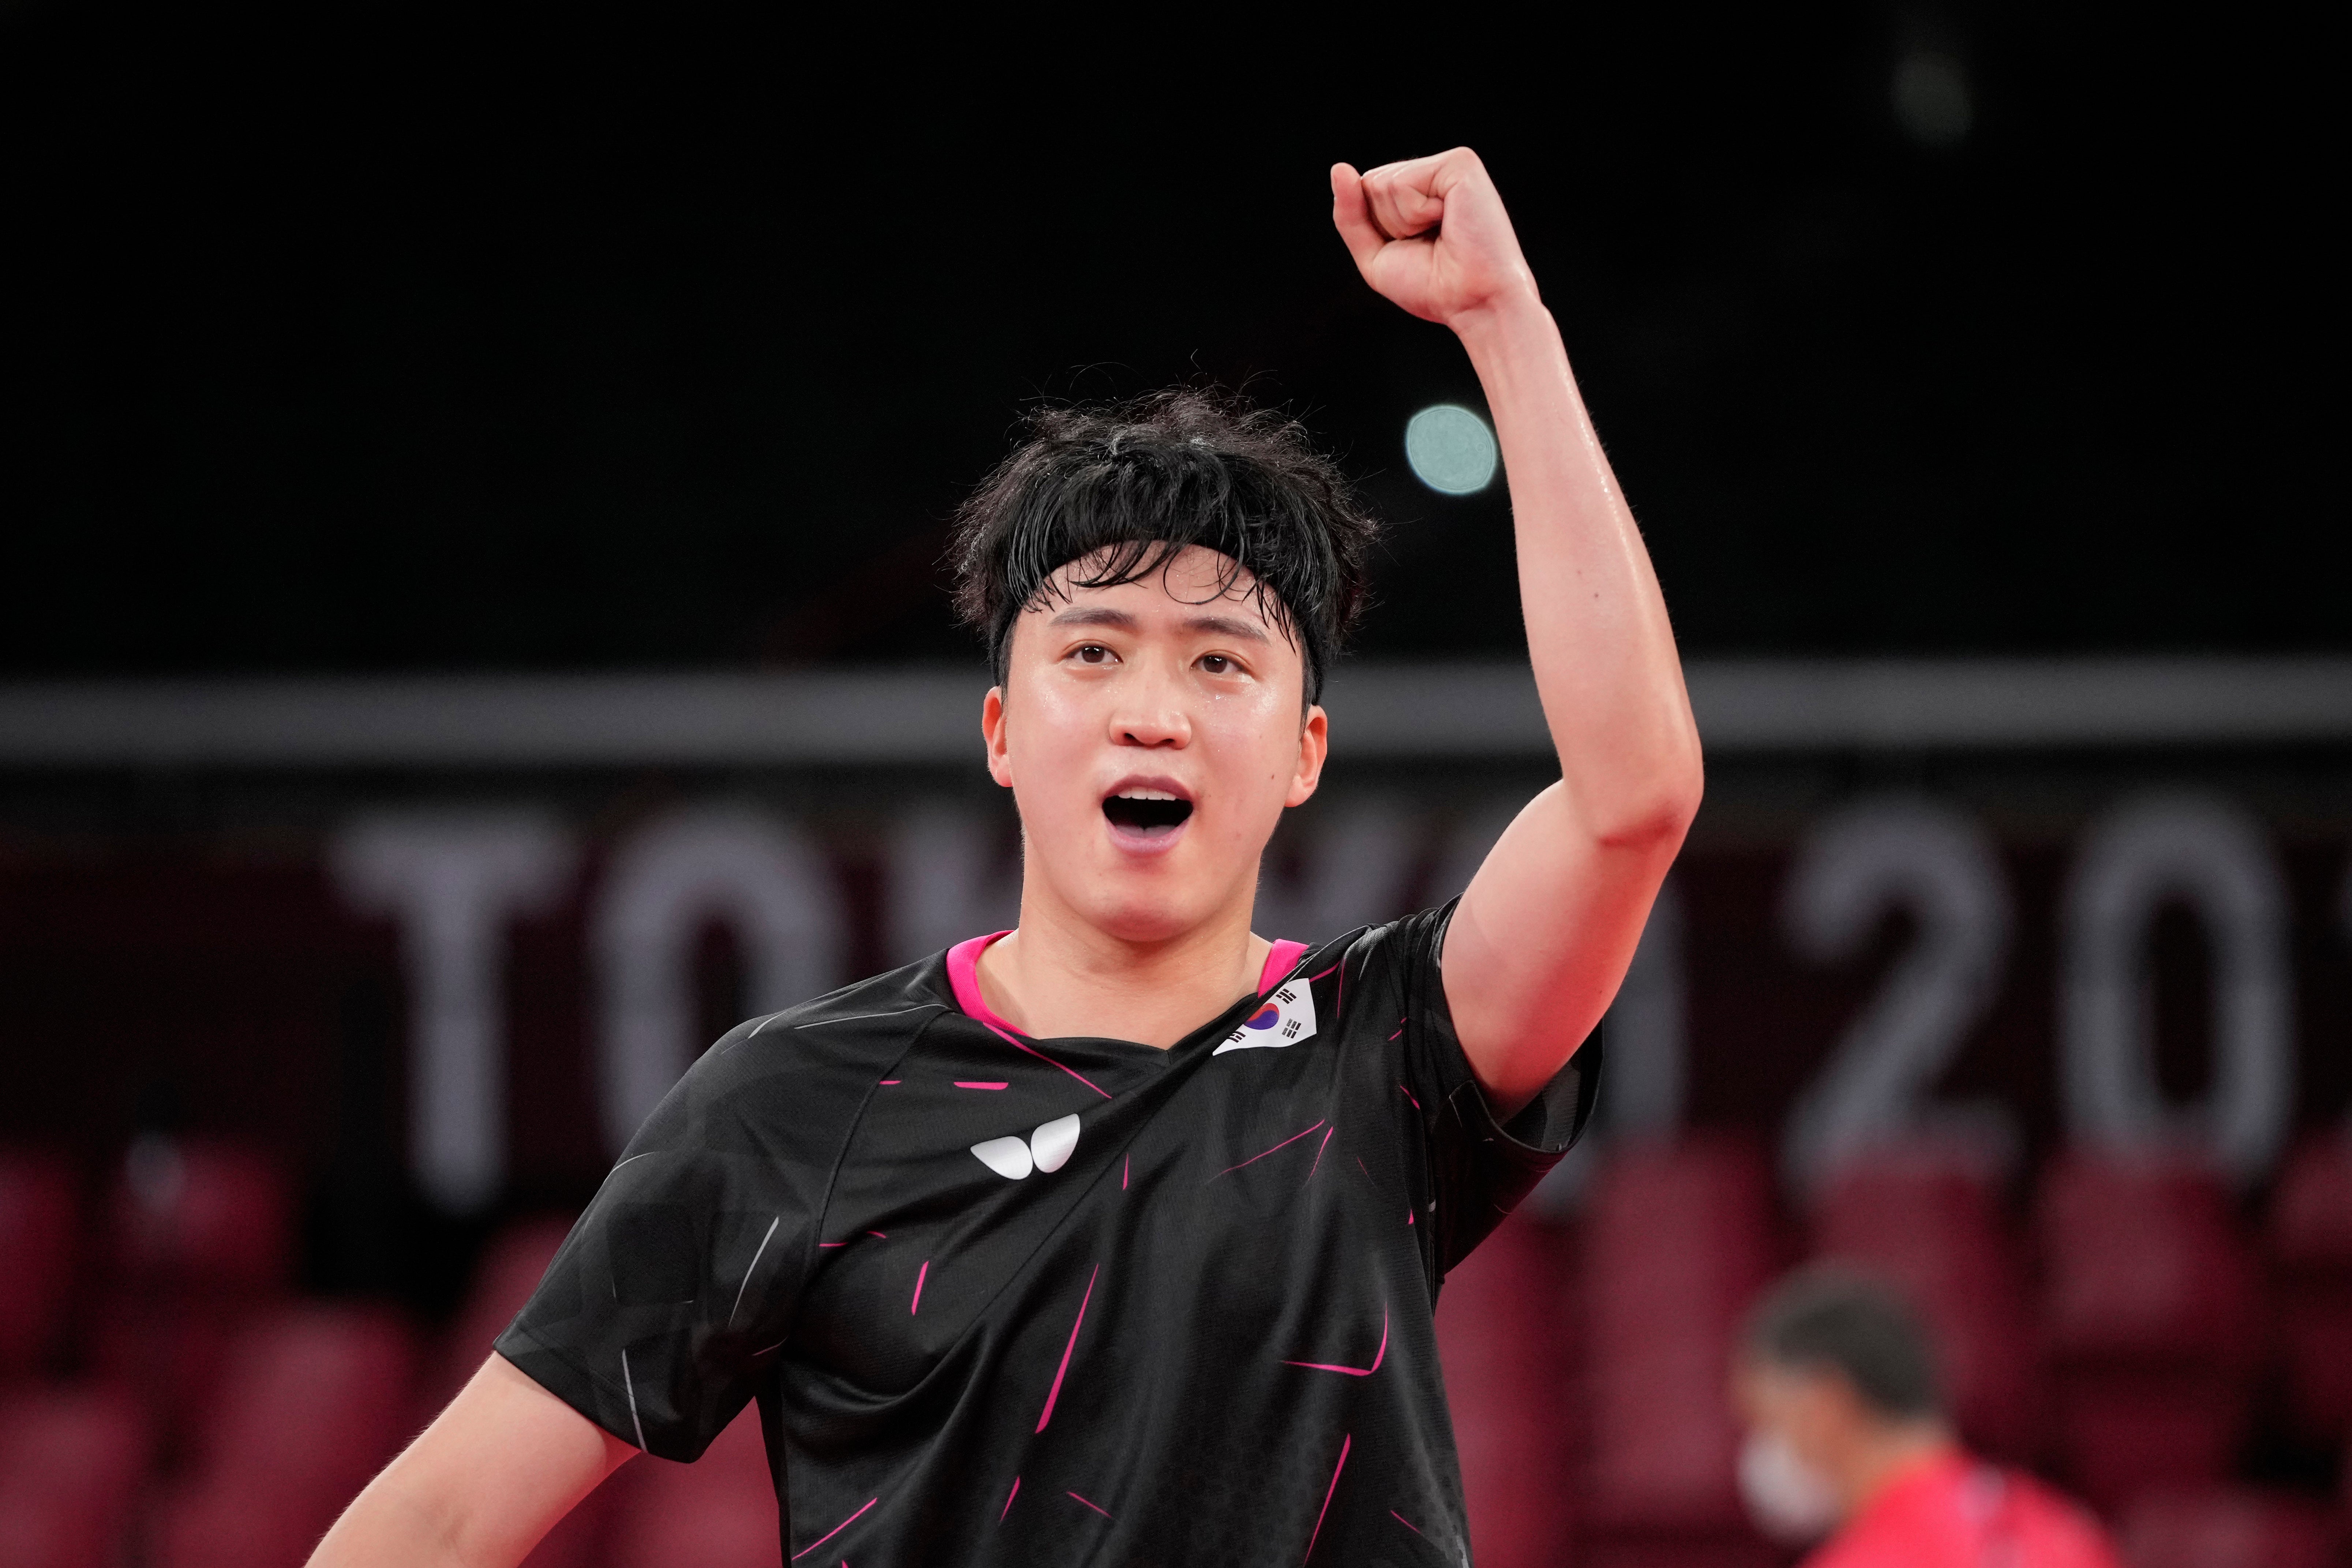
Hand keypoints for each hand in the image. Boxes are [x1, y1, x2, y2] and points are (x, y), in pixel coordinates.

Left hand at [1330, 149, 1538, 330]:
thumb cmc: (1433, 287)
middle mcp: (1435, 173)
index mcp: (1420, 192)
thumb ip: (1351, 215)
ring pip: (1383, 183)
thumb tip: (1338, 168)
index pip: (1365, 192)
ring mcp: (1449, 165)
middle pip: (1370, 184)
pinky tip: (1449, 221)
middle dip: (1388, 225)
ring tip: (1442, 234)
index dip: (1378, 230)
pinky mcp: (1460, 163)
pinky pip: (1402, 182)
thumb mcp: (1376, 255)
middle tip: (1430, 244)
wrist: (1474, 302)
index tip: (1416, 249)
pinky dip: (1415, 213)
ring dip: (1404, 222)